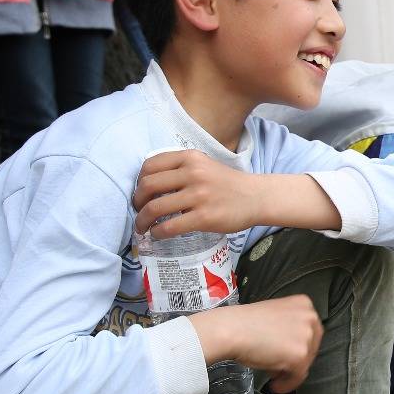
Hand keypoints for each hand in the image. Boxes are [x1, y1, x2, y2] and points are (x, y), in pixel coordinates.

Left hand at [132, 150, 259, 237]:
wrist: (256, 197)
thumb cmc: (227, 183)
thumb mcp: (204, 165)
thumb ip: (181, 169)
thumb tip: (150, 186)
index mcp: (190, 158)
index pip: (150, 165)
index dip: (138, 181)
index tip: (141, 193)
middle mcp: (193, 173)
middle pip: (148, 186)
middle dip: (137, 202)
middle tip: (139, 212)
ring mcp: (199, 195)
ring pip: (155, 208)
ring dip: (142, 221)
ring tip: (143, 227)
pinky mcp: (204, 217)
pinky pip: (169, 226)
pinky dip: (157, 233)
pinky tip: (158, 234)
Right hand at [189, 296, 321, 393]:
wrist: (232, 330)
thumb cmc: (245, 323)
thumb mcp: (276, 315)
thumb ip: (290, 325)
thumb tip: (292, 345)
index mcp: (304, 304)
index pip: (310, 330)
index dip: (299, 345)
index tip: (286, 353)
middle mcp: (310, 317)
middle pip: (311, 346)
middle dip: (297, 359)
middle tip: (280, 367)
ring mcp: (307, 337)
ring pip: (306, 362)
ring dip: (290, 371)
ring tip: (274, 374)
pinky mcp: (300, 356)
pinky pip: (298, 376)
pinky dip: (288, 384)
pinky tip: (275, 385)